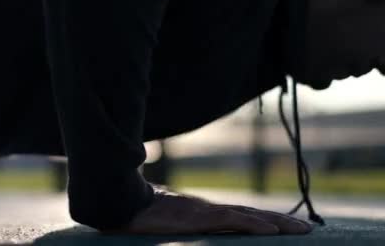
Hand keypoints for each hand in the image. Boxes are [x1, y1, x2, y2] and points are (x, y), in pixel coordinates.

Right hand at [104, 185, 313, 234]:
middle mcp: (209, 210)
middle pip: (253, 215)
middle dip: (281, 222)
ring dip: (277, 223)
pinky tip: (272, 231)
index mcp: (204, 213)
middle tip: (308, 230)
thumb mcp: (167, 225)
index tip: (286, 227)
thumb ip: (181, 226)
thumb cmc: (141, 215)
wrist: (124, 202)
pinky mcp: (198, 218)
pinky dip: (254, 225)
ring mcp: (205, 212)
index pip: (242, 216)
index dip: (265, 220)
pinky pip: (232, 221)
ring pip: (249, 217)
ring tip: (302, 231)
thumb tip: (183, 229)